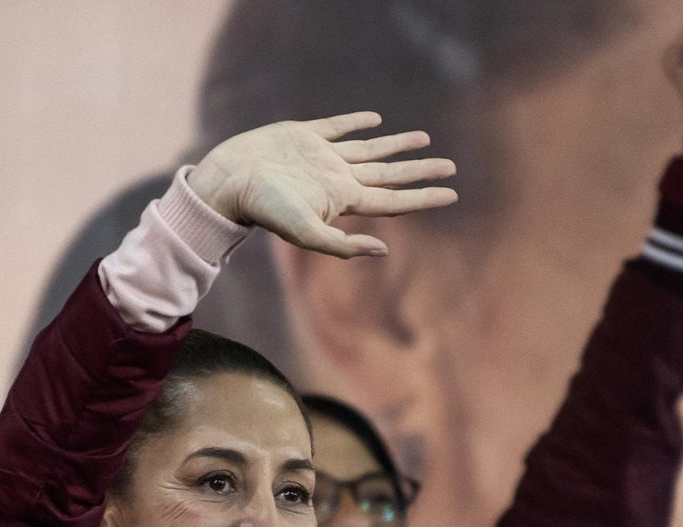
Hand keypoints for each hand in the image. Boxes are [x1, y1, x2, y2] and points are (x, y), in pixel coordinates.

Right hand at [186, 112, 457, 258]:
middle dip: (420, 171)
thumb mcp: (306, 233)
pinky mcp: (304, 135)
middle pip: (390, 174)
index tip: (453, 193)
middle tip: (451, 166)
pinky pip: (337, 127)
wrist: (228, 181)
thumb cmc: (265, 209)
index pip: (395, 199)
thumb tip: (384, 250)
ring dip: (397, 145)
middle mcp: (339, 178)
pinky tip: (374, 120)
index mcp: (344, 199)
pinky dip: (356, 122)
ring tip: (424, 138)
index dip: (425, 196)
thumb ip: (343, 245)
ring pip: (370, 149)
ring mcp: (323, 156)